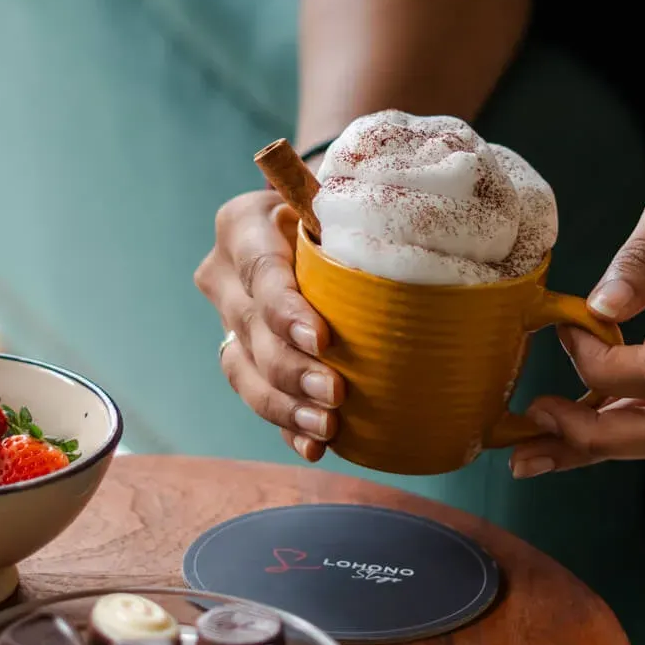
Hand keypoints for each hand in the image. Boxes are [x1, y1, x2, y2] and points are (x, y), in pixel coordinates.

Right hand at [195, 191, 343, 461]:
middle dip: (292, 369)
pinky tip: (313, 447)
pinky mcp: (240, 356)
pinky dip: (285, 425)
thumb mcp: (343, 197)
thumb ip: (363, 212)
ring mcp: (227, 320)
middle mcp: (223, 274)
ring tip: (327, 429)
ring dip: (285, 406)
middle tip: (335, 395)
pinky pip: (256, 396)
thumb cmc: (339, 210)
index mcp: (243, 225)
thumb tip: (421, 246)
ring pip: (244, 371)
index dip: (286, 310)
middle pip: (251, 329)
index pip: (260, 271)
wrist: (313, 227)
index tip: (321, 340)